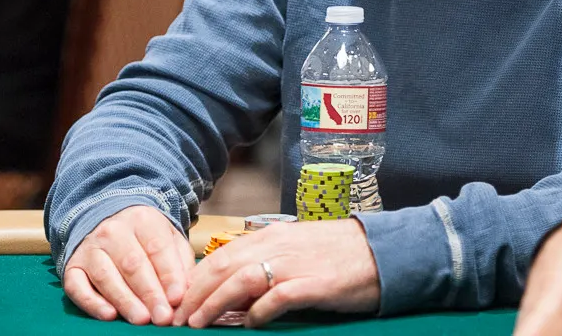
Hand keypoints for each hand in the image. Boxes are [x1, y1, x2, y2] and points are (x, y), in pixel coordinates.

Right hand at [62, 205, 192, 325]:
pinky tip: (109, 315)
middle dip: (150, 293)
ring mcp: (90, 248)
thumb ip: (180, 261)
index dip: (168, 275)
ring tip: (142, 319)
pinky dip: (92, 303)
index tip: (178, 298)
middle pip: (132, 264)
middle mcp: (113, 231)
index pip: (157, 248)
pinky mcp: (72, 266)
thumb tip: (186, 291)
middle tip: (163, 317)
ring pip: (106, 276)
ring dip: (125, 300)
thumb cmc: (145, 236)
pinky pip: (77, 286)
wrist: (107, 220)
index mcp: (142, 219)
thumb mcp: (168, 237)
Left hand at [173, 217, 379, 327]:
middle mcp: (278, 245)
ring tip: (198, 324)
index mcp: (272, 236)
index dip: (194, 281)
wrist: (384, 251)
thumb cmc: (339, 253)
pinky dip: (258, 312)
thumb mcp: (297, 249)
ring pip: (240, 279)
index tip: (178, 302)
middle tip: (177, 319)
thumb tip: (232, 287)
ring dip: (214, 303)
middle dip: (193, 295)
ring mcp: (295, 263)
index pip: (220, 256)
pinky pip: (277, 297)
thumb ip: (266, 262)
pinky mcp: (314, 284)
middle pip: (222, 267)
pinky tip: (249, 325)